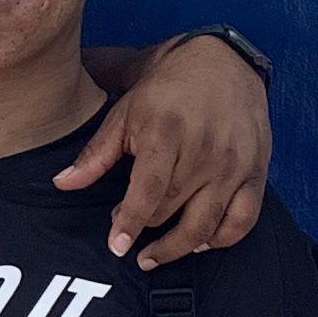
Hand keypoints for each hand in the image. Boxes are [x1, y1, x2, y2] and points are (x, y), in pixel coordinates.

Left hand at [57, 33, 270, 264]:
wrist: (222, 61)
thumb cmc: (166, 88)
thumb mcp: (125, 112)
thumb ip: (96, 153)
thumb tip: (62, 184)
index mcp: (167, 132)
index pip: (149, 190)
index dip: (130, 222)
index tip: (117, 246)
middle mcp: (204, 151)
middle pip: (172, 209)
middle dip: (145, 229)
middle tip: (127, 233)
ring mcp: (234, 164)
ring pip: (206, 224)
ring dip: (177, 248)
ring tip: (154, 255)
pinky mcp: (256, 171)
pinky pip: (243, 220)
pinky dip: (222, 239)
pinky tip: (200, 242)